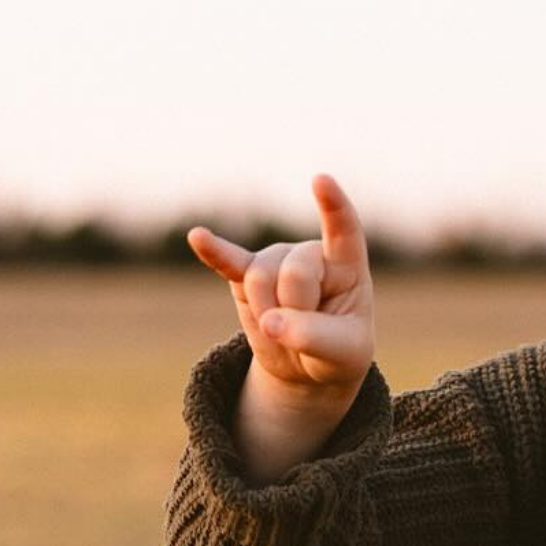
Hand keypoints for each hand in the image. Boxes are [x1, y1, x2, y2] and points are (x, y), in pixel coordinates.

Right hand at [187, 174, 376, 400]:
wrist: (305, 364)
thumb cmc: (337, 350)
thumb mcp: (344, 353)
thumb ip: (315, 337)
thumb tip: (271, 323)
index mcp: (347, 265)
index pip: (343, 230)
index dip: (333, 207)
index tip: (321, 180)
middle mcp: (309, 252)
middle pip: (295, 275)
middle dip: (297, 312)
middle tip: (307, 329)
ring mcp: (275, 259)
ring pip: (261, 281)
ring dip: (269, 314)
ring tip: (285, 324)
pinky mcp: (244, 273)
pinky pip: (227, 262)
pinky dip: (213, 251)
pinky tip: (197, 237)